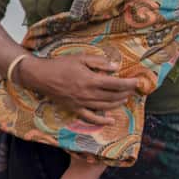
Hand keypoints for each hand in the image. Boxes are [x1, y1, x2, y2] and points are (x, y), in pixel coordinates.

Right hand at [21, 54, 139, 124]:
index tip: (137, 81)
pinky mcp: (74, 109)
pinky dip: (102, 121)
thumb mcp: (80, 58)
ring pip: (105, 107)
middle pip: (112, 96)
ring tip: (124, 99)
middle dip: (125, 93)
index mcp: (90, 80)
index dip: (128, 83)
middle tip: (131, 89)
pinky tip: (111, 120)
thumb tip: (115, 67)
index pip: (115, 84)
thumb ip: (99, 62)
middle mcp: (88, 94)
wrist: (41, 76)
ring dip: (117, 103)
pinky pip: (90, 118)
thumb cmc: (60, 65)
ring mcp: (81, 103)